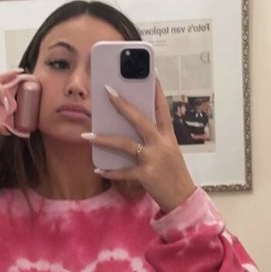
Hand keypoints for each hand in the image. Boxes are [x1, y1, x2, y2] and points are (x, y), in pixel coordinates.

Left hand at [84, 81, 196, 211]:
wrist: (183, 198)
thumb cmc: (173, 174)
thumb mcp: (168, 152)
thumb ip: (153, 139)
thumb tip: (128, 129)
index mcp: (168, 136)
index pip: (162, 108)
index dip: (156, 90)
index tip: (151, 73)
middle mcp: (161, 144)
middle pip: (140, 119)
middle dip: (122, 105)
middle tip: (107, 91)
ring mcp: (153, 159)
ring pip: (125, 144)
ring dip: (104, 139)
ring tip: (87, 135)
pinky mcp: (146, 175)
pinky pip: (123, 172)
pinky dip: (109, 171)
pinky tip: (98, 169)